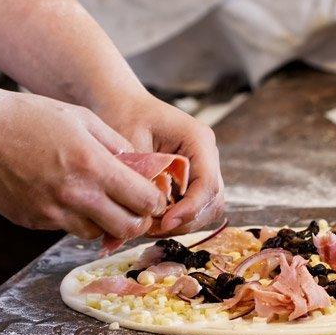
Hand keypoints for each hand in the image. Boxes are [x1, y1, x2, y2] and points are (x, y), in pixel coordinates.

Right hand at [0, 90, 166, 240]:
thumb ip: (116, 144)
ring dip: (105, 222)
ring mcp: (53, 213)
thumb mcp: (81, 118)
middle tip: (133, 209)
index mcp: (93, 165)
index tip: (151, 196)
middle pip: (127, 228)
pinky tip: (65, 196)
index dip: (154, 202)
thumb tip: (142, 166)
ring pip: (97, 234)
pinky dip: (74, 219)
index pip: (144, 200)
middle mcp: (76, 195)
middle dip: (136, 220)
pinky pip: (66, 229)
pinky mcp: (34, 222)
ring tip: (98, 201)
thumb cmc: (28, 117)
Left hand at [95, 93, 224, 235]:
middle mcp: (207, 155)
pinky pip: (195, 208)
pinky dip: (177, 219)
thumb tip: (147, 214)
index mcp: (198, 139)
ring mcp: (202, 168)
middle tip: (154, 228)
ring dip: (182, 223)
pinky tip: (153, 220)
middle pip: (213, 201)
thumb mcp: (130, 146)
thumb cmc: (124, 117)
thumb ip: (143, 178)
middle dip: (186, 220)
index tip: (165, 222)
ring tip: (151, 226)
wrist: (122, 106)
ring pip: (207, 209)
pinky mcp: (192, 180)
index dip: (189, 209)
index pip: (207, 183)